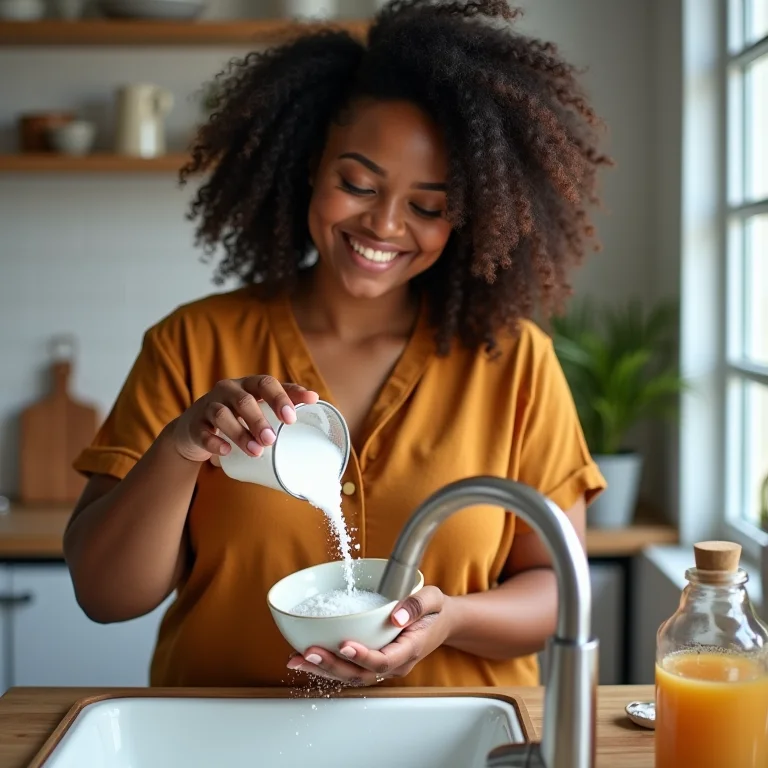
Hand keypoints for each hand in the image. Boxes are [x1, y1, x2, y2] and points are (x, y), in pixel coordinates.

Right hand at [171, 376, 318, 462]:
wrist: (195, 428)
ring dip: (241, 433)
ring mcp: (209, 406)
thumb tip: (317, 401)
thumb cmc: (237, 416)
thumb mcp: (258, 407)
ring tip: (257, 451)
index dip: (282, 396)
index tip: (296, 414)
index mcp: (248, 385)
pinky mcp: (195, 424)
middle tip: (273, 438)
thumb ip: (284, 403)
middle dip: (259, 419)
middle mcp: (228, 390)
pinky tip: (226, 452)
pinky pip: (203, 432)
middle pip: (244, 400)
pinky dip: (214, 442)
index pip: (267, 383)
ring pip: (222, 415)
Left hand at [287, 586, 452, 686]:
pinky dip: (326, 666)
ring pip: (350, 676)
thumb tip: (396, 615)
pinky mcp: (371, 662)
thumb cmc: (435, 611)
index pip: (384, 660)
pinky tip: (305, 658)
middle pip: (361, 674)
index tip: (344, 645)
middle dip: (332, 666)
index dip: (363, 656)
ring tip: (297, 659)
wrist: (439, 622)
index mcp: (410, 649)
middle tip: (309, 654)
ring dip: (323, 670)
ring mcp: (382, 665)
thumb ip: (417, 604)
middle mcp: (394, 664)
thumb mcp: (433, 598)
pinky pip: (348, 669)